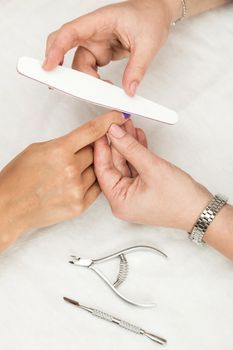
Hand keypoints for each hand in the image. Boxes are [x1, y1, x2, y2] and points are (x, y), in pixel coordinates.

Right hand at [0, 111, 125, 250]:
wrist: (10, 207)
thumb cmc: (19, 178)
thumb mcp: (38, 150)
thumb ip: (63, 144)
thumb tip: (83, 141)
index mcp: (59, 150)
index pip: (92, 130)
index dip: (108, 121)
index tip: (118, 116)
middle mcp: (70, 169)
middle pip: (96, 152)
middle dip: (90, 151)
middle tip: (78, 155)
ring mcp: (77, 189)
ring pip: (98, 170)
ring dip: (89, 169)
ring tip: (70, 173)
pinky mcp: (80, 205)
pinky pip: (97, 188)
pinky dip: (91, 183)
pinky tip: (77, 182)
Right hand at [43, 0, 178, 95]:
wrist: (157, 14)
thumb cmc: (150, 17)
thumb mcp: (148, 44)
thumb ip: (137, 69)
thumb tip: (128, 90)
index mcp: (100, 21)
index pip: (70, 33)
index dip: (56, 49)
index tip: (48, 66)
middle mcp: (93, 32)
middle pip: (67, 49)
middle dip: (61, 67)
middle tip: (61, 85)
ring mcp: (95, 43)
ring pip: (80, 65)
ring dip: (87, 80)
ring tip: (103, 90)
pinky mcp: (100, 53)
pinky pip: (90, 69)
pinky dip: (93, 81)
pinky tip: (104, 86)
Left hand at [94, 120, 211, 230]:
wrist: (200, 210)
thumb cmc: (179, 200)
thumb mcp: (152, 168)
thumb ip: (131, 148)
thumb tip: (114, 133)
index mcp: (119, 201)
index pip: (103, 170)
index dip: (102, 147)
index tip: (102, 130)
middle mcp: (123, 199)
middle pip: (114, 165)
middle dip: (117, 142)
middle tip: (117, 123)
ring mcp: (133, 193)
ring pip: (125, 164)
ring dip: (128, 145)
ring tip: (128, 125)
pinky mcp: (142, 187)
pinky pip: (135, 167)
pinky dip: (137, 152)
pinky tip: (137, 137)